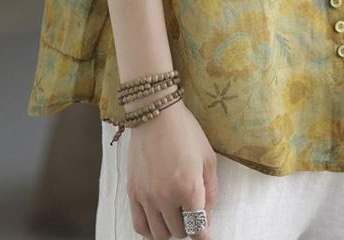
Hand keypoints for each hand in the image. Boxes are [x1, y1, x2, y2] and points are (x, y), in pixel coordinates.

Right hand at [125, 98, 217, 239]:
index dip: (204, 234)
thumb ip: (211, 191)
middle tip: (191, 212)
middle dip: (189, 226)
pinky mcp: (132, 192)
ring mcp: (147, 197)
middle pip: (179, 232)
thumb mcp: (208, 158)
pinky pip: (139, 226)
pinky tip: (158, 221)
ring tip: (175, 215)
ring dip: (170, 230)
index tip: (205, 234)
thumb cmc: (185, 131)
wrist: (156, 114)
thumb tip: (207, 215)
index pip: (198, 228)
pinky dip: (150, 230)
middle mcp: (166, 197)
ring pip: (159, 234)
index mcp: (189, 188)